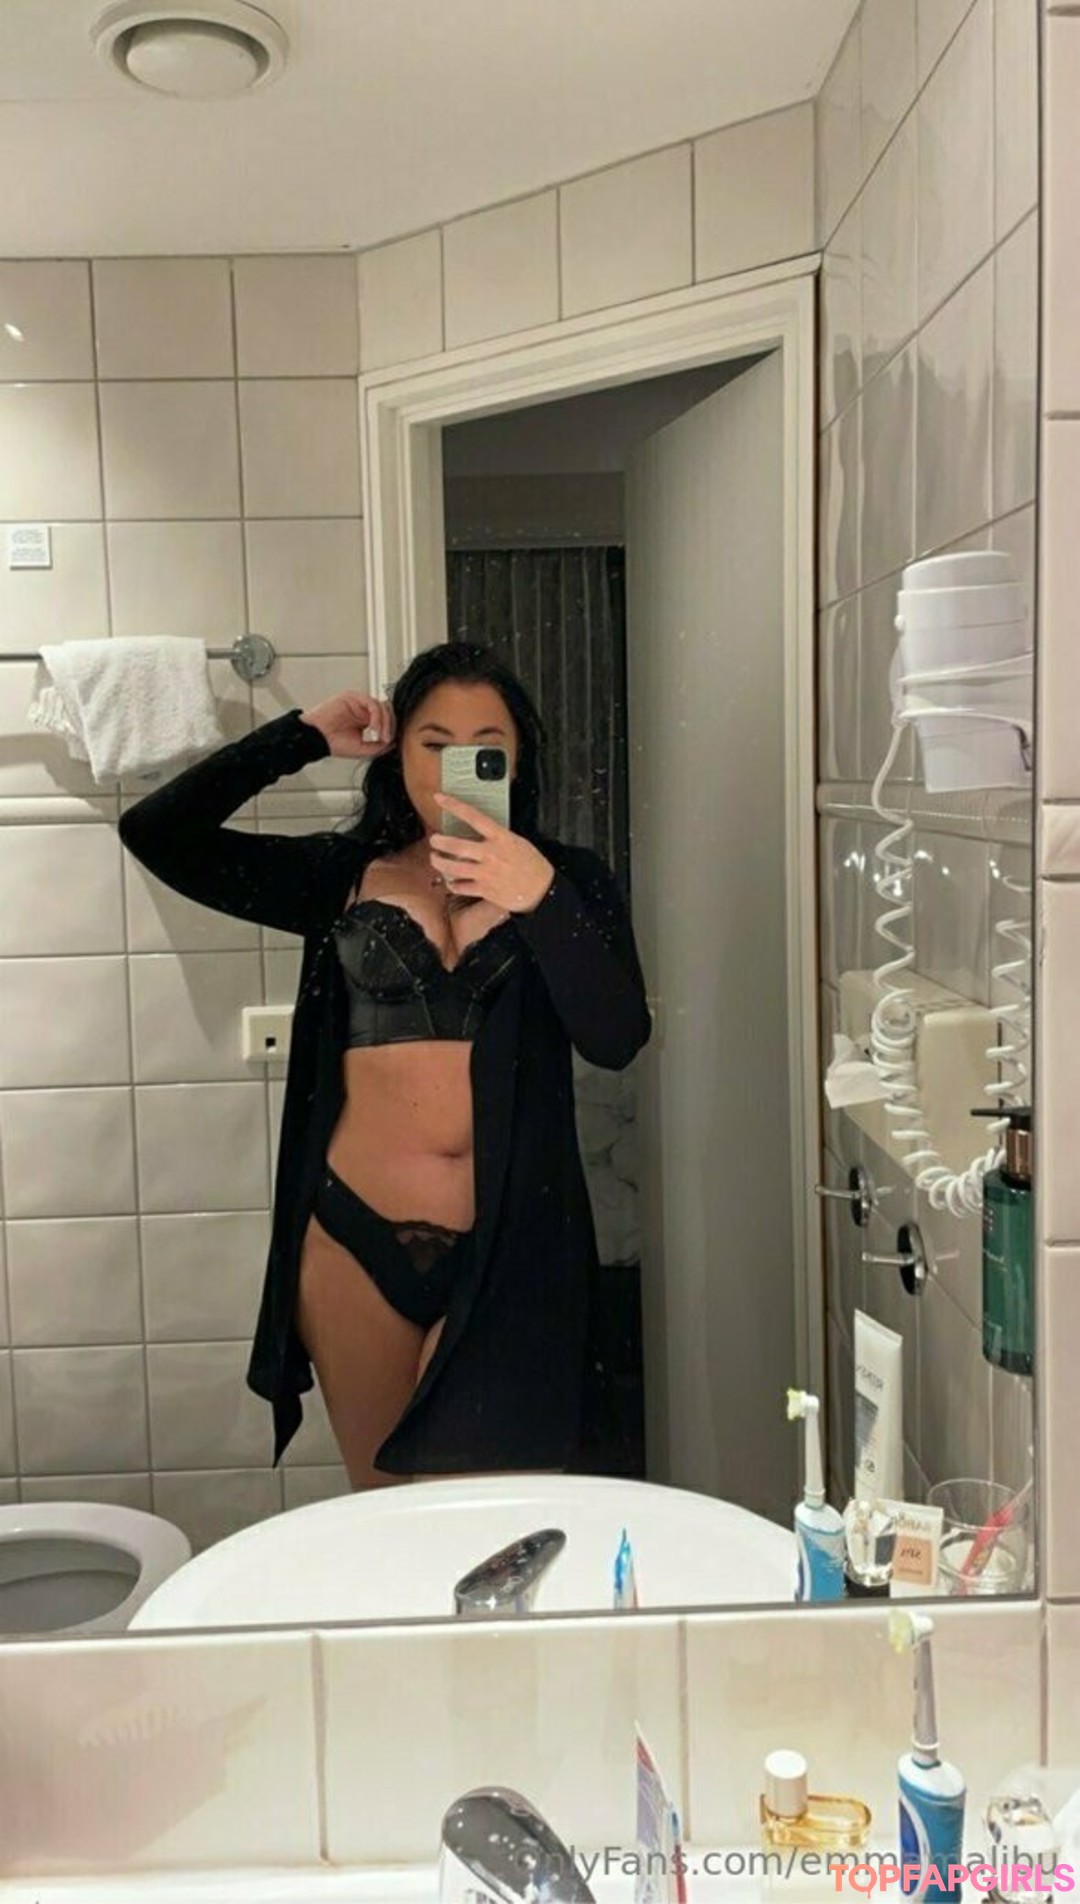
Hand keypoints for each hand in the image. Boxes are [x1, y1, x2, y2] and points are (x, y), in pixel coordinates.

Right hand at [300, 690, 394, 758]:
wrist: (317, 739)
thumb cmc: (333, 743)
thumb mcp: (362, 749)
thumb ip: (378, 746)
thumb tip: (394, 742)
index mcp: (366, 720)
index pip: (386, 719)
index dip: (391, 730)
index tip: (390, 742)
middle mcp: (363, 710)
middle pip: (386, 711)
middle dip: (390, 726)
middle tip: (387, 739)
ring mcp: (358, 702)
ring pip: (381, 706)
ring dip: (384, 722)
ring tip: (381, 736)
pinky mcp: (352, 697)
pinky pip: (372, 703)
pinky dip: (376, 716)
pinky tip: (373, 728)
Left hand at [430, 794, 554, 912]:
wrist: (542, 890)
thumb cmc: (531, 864)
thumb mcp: (516, 841)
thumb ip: (496, 837)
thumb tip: (477, 832)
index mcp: (500, 838)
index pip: (473, 816)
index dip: (454, 806)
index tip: (440, 798)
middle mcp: (491, 854)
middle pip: (456, 846)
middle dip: (439, 842)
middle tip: (434, 840)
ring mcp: (486, 873)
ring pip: (452, 868)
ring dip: (439, 863)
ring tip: (435, 859)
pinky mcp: (485, 890)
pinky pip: (460, 887)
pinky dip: (452, 884)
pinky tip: (451, 881)